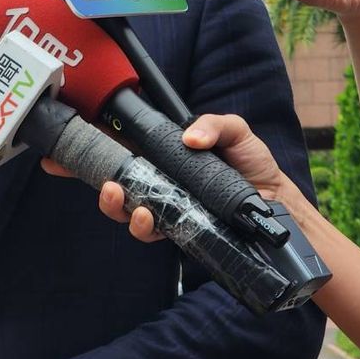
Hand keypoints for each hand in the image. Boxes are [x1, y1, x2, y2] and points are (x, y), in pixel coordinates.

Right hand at [97, 113, 300, 242]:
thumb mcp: (235, 132)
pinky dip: (146, 228)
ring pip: (131, 213)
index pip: (128, 152)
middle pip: (121, 186)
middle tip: (109, 187)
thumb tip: (189, 138)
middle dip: (105, 190)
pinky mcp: (181, 231)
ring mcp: (170, 209)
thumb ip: (214, 124)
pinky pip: (155, 233)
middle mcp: (163, 183)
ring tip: (129, 203)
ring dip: (120, 210)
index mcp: (168, 157)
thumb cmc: (253, 164)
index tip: (82, 154)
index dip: (102, 153)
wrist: (277, 201)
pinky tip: (149, 218)